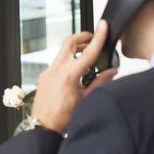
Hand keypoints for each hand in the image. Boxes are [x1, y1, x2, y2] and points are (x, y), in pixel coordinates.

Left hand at [31, 20, 117, 134]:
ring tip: (86, 54)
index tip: (103, 26)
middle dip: (82, 37)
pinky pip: (56, 62)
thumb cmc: (62, 118)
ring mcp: (47, 72)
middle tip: (93, 37)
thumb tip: (112, 72)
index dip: (98, 37)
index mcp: (69, 76)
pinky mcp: (43, 76)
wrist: (42, 126)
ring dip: (75, 48)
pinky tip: (75, 69)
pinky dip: (67, 59)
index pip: (88, 52)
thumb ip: (99, 83)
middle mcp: (56, 71)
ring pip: (62, 51)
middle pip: (69, 42)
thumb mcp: (86, 99)